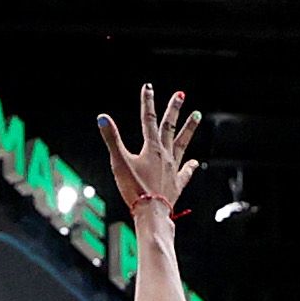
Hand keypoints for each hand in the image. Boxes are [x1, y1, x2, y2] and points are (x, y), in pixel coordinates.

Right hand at [97, 83, 200, 219]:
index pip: (148, 119)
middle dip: (174, 109)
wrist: (151, 213)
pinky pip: (185, 172)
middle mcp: (165, 155)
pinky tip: (194, 162)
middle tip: (180, 94)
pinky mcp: (176, 184)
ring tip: (197, 115)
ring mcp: (172, 168)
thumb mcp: (119, 162)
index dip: (147, 102)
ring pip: (182, 144)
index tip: (148, 87)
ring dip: (189, 129)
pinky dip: (190, 166)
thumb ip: (111, 139)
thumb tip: (102, 118)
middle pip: (169, 127)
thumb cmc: (134, 189)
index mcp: (151, 148)